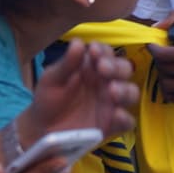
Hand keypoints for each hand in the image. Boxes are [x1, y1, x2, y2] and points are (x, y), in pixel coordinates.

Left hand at [21, 39, 137, 146]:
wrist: (42, 130)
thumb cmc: (49, 98)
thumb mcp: (52, 79)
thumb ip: (66, 64)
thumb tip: (78, 42)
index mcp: (93, 68)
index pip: (106, 53)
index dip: (103, 51)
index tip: (94, 51)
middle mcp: (107, 82)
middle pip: (124, 70)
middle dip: (117, 67)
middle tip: (103, 68)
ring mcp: (112, 103)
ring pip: (131, 93)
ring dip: (125, 90)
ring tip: (112, 91)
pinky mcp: (112, 124)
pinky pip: (127, 121)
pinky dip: (125, 118)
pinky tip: (116, 115)